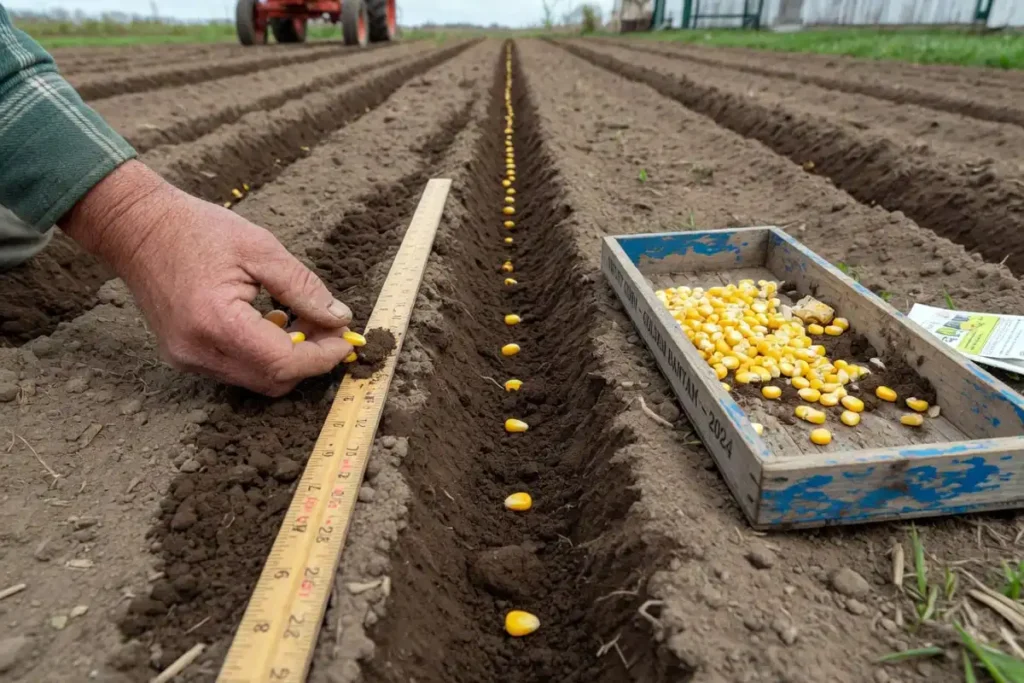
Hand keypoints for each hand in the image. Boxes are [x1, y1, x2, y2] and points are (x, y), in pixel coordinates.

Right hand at [61, 161, 353, 395]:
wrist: (135, 227)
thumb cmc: (196, 229)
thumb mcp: (261, 249)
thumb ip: (303, 287)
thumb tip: (338, 318)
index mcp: (217, 322)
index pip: (283, 363)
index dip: (322, 357)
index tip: (346, 340)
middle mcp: (198, 351)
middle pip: (272, 380)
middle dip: (309, 361)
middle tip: (329, 328)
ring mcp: (187, 359)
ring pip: (255, 380)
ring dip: (287, 359)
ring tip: (301, 320)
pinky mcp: (183, 356)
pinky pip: (236, 370)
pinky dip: (263, 355)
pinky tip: (270, 322)